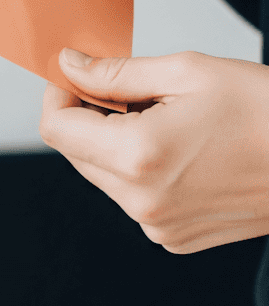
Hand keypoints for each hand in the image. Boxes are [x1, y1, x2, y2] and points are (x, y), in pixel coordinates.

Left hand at [39, 47, 268, 253]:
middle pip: (76, 153)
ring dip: (117, 143)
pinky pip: (134, 197)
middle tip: (135, 90)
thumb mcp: (187, 71)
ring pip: (104, 176)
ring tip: (169, 119)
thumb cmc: (266, 110)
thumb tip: (70, 67)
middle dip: (90, 117)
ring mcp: (159, 225)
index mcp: (138, 156)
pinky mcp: (176, 238)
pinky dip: (143, 170)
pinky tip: (184, 149)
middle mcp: (141, 201)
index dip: (59, 93)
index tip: (77, 72)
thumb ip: (116, 73)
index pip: (57, 128)